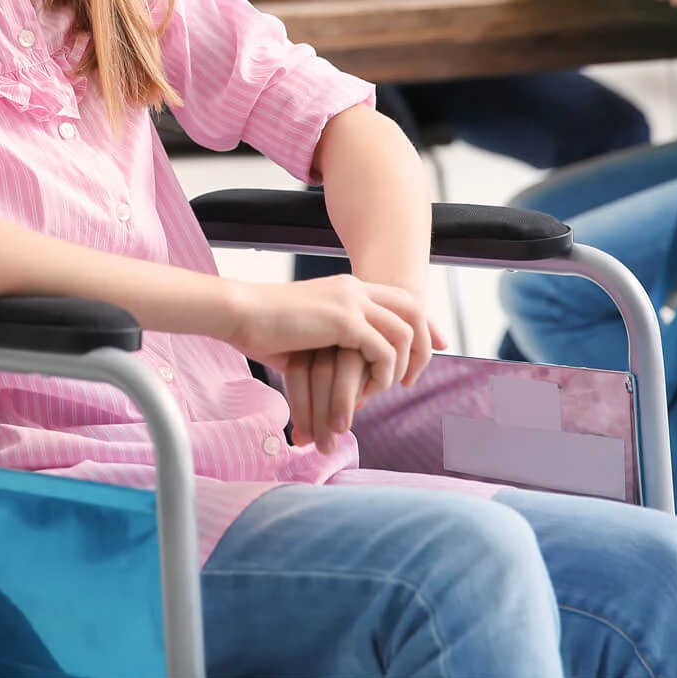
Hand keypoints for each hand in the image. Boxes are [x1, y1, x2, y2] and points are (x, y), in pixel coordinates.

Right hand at [228, 276, 439, 452]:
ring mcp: (351, 301)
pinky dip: (382, 374)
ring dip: (400, 366)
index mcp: (347, 287)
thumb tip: (343, 371)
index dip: (425, 323)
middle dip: (424, 345)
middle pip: (414, 309)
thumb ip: (333, 344)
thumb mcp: (307, 332)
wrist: (239, 312)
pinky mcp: (344, 321)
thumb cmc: (261, 328)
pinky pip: (384, 351)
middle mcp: (355, 289)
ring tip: (383, 389)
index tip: (437, 346)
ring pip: (405, 332)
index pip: (403, 298)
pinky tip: (365, 390)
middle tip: (415, 378)